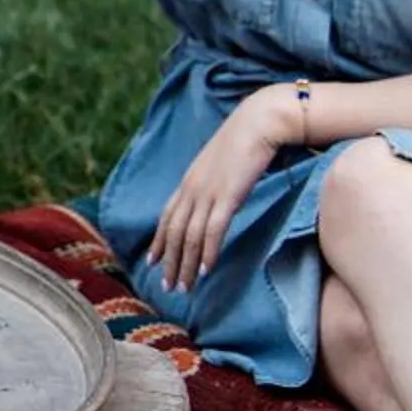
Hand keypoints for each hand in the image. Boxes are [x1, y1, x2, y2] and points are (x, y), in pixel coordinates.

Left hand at [149, 88, 296, 295]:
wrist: (259, 122)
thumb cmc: (245, 139)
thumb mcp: (220, 162)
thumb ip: (213, 181)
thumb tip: (215, 196)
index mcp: (189, 180)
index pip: (167, 216)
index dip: (159, 240)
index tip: (153, 261)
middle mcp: (192, 188)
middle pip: (174, 232)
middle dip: (169, 262)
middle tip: (167, 286)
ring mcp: (208, 193)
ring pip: (189, 237)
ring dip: (186, 265)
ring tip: (184, 288)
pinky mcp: (227, 197)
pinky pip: (212, 232)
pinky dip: (207, 253)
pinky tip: (206, 271)